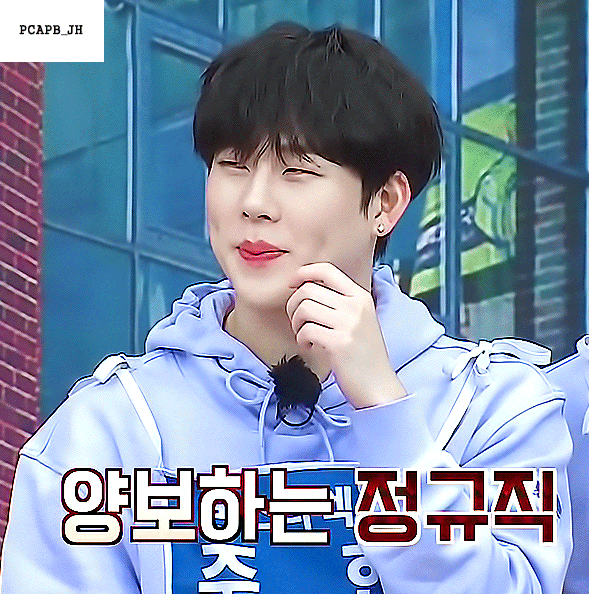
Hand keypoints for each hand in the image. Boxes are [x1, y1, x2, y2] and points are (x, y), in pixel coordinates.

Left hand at [286, 262, 406, 407]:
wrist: (379, 386)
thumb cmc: (364, 355)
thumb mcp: (360, 320)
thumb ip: (339, 303)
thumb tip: (304, 289)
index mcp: (361, 297)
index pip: (326, 270)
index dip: (303, 273)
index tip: (292, 284)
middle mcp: (356, 306)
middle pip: (308, 289)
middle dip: (293, 304)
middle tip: (297, 321)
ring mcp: (348, 324)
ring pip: (303, 308)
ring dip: (296, 323)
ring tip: (305, 336)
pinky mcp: (338, 343)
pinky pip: (305, 331)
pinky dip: (301, 340)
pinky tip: (311, 348)